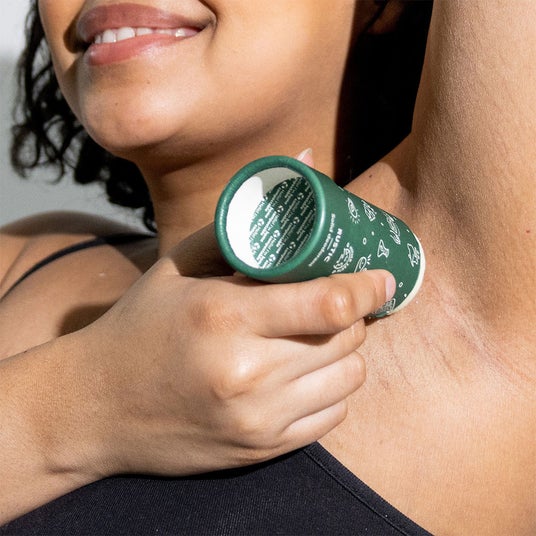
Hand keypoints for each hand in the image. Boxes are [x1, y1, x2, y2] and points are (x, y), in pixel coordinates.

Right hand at [72, 147, 393, 477]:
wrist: (96, 407)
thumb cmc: (140, 325)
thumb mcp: (181, 264)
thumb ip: (247, 218)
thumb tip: (306, 161)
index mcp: (224, 315)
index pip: (331, 302)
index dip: (369, 287)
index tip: (380, 277)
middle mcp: (246, 372)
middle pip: (347, 339)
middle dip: (353, 315)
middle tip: (338, 302)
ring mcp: (257, 418)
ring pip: (349, 378)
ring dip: (345, 352)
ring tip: (318, 336)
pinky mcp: (262, 448)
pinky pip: (332, 415)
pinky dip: (331, 389)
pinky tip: (303, 374)